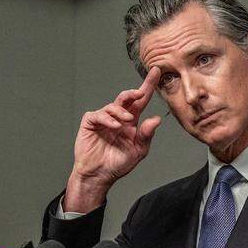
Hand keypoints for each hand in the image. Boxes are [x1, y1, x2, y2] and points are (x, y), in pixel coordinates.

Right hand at [64, 67, 163, 211]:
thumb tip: (157, 119)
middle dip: (134, 92)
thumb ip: (146, 134)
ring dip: (122, 111)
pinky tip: (115, 126)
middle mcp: (118, 117)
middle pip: (126, 98)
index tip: (157, 72)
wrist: (100, 175)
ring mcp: (103, 119)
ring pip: (113, 105)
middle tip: (140, 92)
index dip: (148, 86)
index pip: (141, 101)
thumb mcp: (138, 150)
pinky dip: (108, 119)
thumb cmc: (118, 164)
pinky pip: (99, 115)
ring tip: (127, 121)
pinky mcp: (90, 122)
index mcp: (131, 122)